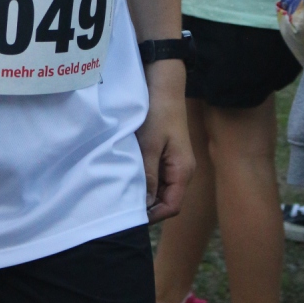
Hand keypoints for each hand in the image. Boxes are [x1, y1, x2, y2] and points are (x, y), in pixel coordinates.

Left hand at [135, 60, 192, 223]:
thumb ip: (148, 175)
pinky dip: (144, 179)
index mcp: (183, 171)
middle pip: (166, 200)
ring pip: (160, 189)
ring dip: (143, 191)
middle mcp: (182, 171)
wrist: (163, 87)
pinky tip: (128, 175)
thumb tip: (145, 204)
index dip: (152, 215)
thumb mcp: (149, 146)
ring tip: (122, 191)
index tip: (129, 215)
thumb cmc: (158, 114)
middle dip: (146, 205)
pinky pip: (156, 176)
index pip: (171, 207)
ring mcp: (175, 163)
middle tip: (121, 204)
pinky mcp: (167, 155)